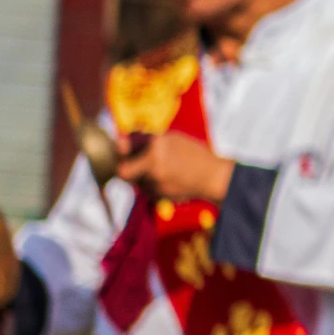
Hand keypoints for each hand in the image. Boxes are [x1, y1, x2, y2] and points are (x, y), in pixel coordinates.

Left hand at [116, 131, 234, 203]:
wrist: (214, 178)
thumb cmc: (196, 155)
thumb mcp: (174, 139)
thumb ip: (149, 140)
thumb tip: (124, 139)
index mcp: (157, 145)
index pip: (123, 149)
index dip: (119, 149)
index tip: (120, 146)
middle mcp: (153, 164)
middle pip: (123, 172)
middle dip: (126, 168)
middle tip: (132, 163)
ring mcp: (155, 182)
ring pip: (136, 181)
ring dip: (142, 176)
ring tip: (163, 170)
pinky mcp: (159, 196)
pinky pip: (147, 189)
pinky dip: (153, 184)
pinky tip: (169, 179)